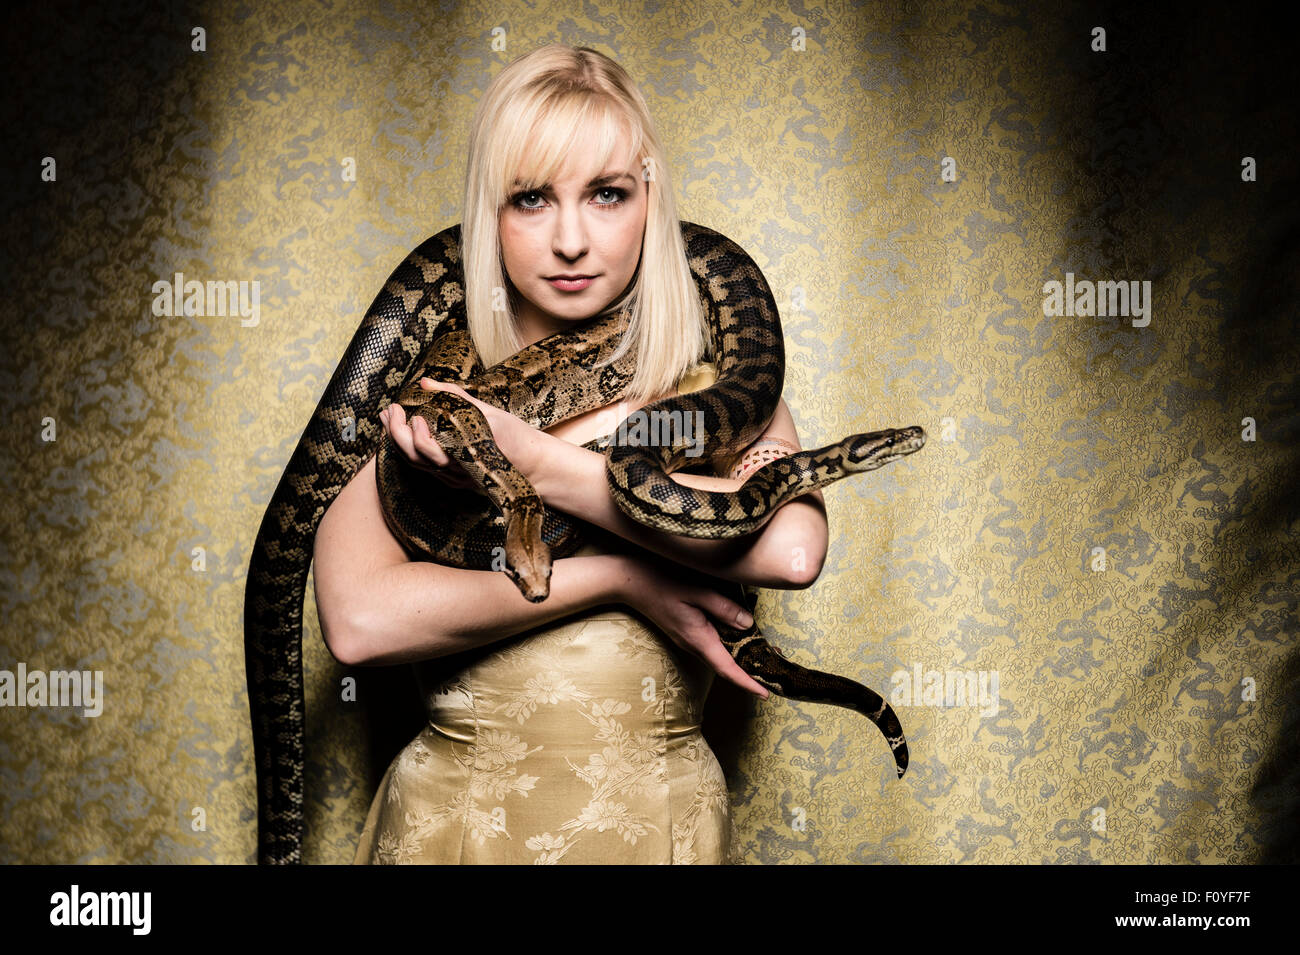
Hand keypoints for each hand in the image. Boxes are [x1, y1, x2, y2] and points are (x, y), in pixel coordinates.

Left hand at [383, 379, 550, 486]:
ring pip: (416, 464)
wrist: (534, 466)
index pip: (426, 449)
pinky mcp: (454, 480)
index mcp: (465, 455)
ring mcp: (454, 479)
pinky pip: (424, 467)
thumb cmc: (516, 438)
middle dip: (396, 434)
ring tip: (389, 418)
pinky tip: (403, 433)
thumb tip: (426, 382)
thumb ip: (455, 396)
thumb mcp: (489, 412)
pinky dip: (408, 450)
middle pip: (415, 458)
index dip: (413, 432)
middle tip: (390, 411)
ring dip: (397, 441)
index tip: (411, 411)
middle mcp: (456, 472)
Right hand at [614, 555, 769, 699]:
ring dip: (741, 659)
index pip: (727, 668)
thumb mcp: (696, 591)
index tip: (766, 694)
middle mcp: (693, 644)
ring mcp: (687, 640)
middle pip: (726, 666)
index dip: (748, 683)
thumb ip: (723, 608)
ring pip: (719, 656)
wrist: (629, 582)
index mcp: (697, 638)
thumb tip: (748, 624)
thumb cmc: (661, 582)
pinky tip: (740, 636)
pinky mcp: (685, 632)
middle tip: (775, 670)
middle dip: (750, 672)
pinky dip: (729, 646)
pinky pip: (712, 645)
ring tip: (764, 654)